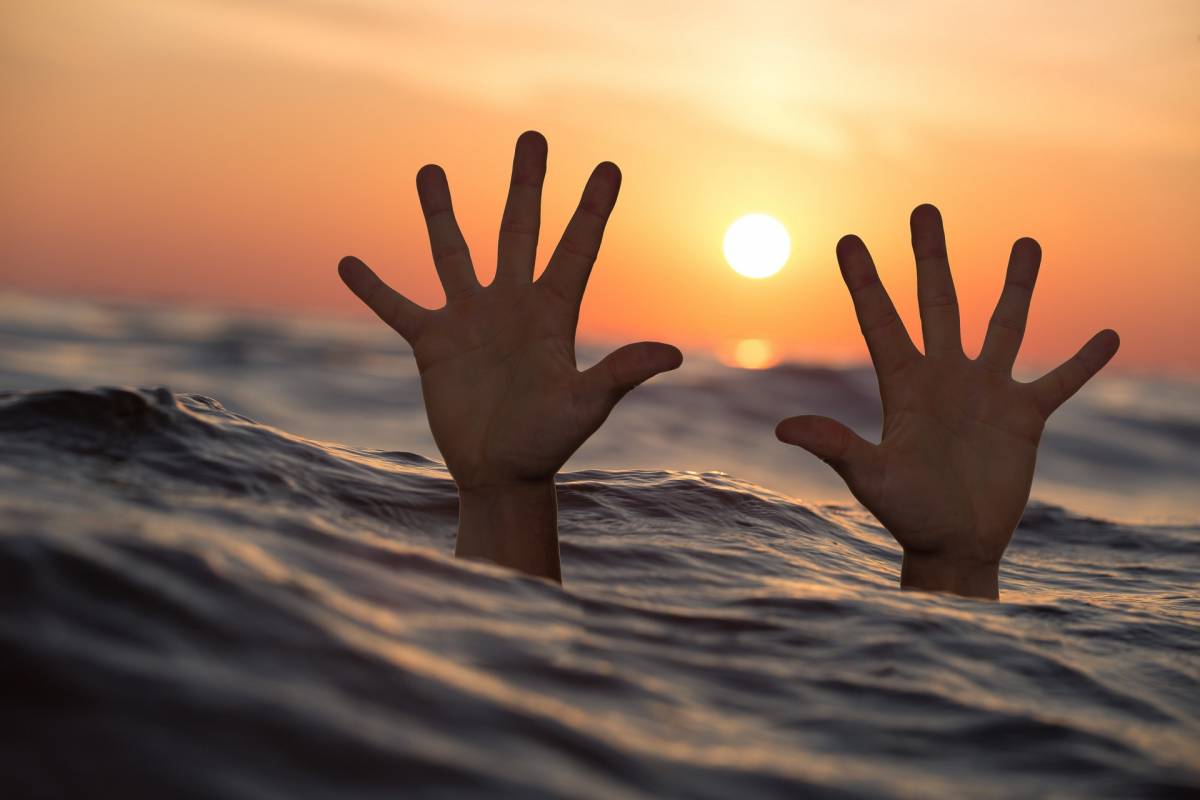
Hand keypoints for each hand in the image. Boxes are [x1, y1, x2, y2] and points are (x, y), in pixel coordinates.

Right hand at [338, 131, 681, 580]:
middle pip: (519, 230)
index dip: (593, 208)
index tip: (609, 167)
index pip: (577, 248)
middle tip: (532, 137)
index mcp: (553, 313)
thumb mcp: (585, 407)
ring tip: (428, 168)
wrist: (501, 475)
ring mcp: (471, 320)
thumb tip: (673, 354)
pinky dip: (374, 288)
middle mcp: (512, 304)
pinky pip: (398, 307)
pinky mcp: (433, 343)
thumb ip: (620, 374)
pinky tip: (347, 262)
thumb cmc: (548, 444)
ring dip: (440, 213)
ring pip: (454, 252)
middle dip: (526, 184)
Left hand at [776, 205, 1118, 598]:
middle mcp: (944, 377)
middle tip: (925, 209)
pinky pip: (1059, 381)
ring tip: (1027, 241)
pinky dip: (1083, 361)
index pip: (880, 320)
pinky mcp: (1024, 417)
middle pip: (938, 302)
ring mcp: (985, 392)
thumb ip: (836, 446)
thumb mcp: (871, 478)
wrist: (954, 546)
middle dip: (931, 257)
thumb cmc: (907, 515)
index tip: (848, 239)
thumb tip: (783, 428)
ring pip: (1003, 325)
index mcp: (904, 385)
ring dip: (1017, 286)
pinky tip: (1108, 335)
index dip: (864, 281)